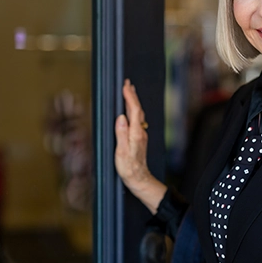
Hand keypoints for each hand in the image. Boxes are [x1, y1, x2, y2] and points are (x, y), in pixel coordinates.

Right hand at [114, 79, 166, 212]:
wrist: (139, 179)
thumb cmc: (129, 168)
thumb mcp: (121, 152)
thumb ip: (121, 134)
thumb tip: (120, 117)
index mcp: (135, 133)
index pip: (134, 110)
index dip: (129, 97)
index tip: (125, 86)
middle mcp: (140, 132)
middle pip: (138, 110)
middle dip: (132, 95)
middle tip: (128, 83)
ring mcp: (140, 135)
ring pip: (138, 114)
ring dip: (134, 102)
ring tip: (130, 92)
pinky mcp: (139, 139)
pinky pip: (137, 120)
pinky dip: (134, 110)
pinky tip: (130, 111)